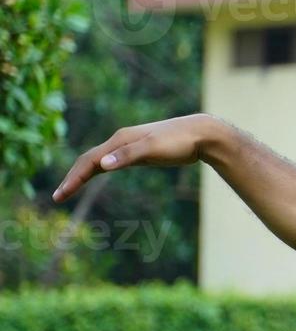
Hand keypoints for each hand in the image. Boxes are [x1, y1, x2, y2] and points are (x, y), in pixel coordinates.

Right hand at [52, 114, 221, 202]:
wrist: (202, 134)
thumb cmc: (179, 142)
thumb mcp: (153, 149)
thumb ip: (128, 156)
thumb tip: (102, 164)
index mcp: (120, 140)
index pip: (89, 160)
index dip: (74, 178)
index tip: (60, 195)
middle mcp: (120, 141)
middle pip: (89, 160)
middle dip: (73, 178)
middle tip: (59, 197)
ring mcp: (130, 146)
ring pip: (99, 160)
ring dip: (83, 174)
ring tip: (70, 189)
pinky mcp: (140, 152)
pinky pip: (112, 161)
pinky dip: (99, 169)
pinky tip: (97, 174)